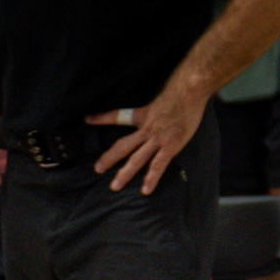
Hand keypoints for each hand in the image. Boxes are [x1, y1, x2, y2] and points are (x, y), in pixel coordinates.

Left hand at [87, 85, 206, 193]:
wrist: (191, 89)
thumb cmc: (181, 89)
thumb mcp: (161, 95)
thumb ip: (154, 106)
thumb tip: (154, 106)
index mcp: (143, 115)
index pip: (118, 116)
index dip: (102, 118)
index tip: (87, 119)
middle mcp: (146, 129)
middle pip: (123, 146)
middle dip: (109, 158)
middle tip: (97, 169)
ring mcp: (157, 139)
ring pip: (137, 159)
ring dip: (125, 173)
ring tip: (115, 186)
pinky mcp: (170, 146)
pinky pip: (158, 165)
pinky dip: (151, 179)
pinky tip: (145, 190)